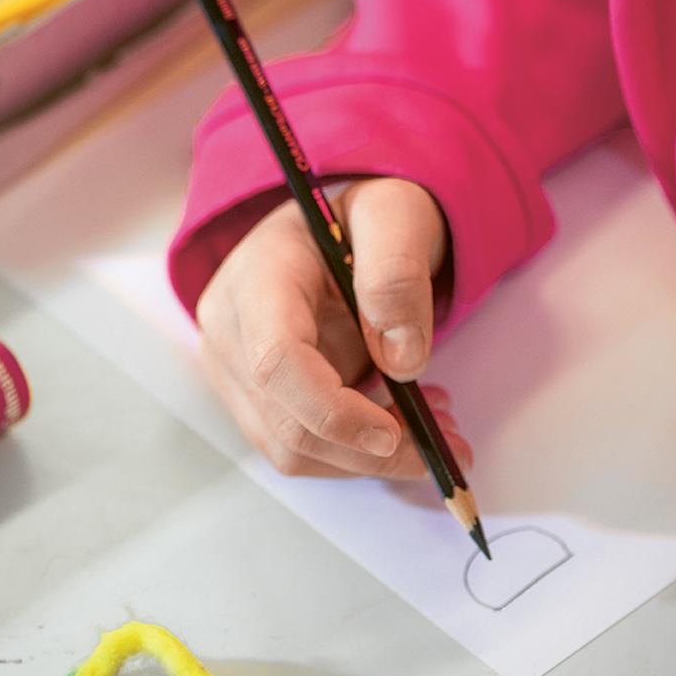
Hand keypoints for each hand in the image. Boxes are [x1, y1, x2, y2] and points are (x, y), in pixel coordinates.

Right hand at [197, 177, 472, 478]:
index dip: (334, 411)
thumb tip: (402, 361)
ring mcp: (234, 370)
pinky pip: (302, 449)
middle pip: (286, 422)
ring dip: (368, 459)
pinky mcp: (253, 399)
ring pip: (293, 451)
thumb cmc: (365, 219)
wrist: (340, 229)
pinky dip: (356, 454)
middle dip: (369, 450)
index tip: (396, 433)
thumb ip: (398, 274)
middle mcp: (229, 329)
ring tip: (433, 428)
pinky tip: (400, 422)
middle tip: (446, 444)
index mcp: (257, 276)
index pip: (277, 360)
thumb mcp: (395, 216)